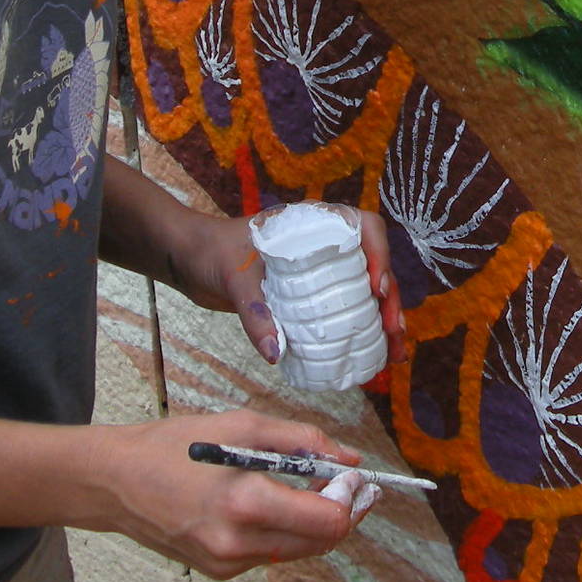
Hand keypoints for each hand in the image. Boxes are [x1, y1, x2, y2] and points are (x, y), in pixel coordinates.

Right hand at [91, 410, 368, 576]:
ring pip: (299, 550)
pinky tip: (271, 503)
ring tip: (312, 487)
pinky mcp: (221, 571)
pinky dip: (283, 530)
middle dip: (343, 512)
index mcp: (246, 503)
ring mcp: (229, 563)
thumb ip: (302, 440)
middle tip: (350, 484)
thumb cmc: (174, 446)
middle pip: (322, 543)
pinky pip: (271, 553)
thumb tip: (350, 458)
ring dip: (315, 522)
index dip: (351, 499)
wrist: (116, 483)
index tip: (354, 477)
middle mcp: (239, 543)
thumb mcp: (242, 425)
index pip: (328, 521)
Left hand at [175, 209, 410, 371]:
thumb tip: (276, 353)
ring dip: (382, 319)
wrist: (188, 260)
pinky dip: (356, 332)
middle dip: (390, 299)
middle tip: (393, 331)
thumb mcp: (234, 278)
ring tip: (393, 353)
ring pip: (362, 292)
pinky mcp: (306, 296)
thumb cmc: (211, 251)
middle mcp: (322, 245)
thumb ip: (255, 313)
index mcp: (312, 225)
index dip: (379, 254)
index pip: (363, 227)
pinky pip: (340, 310)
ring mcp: (317, 271)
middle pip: (371, 266)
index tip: (375, 287)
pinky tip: (366, 357)